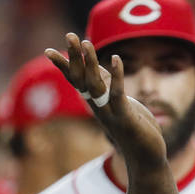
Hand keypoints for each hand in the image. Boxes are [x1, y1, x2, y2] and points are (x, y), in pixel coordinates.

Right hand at [44, 33, 164, 167]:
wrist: (146, 158)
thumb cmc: (134, 130)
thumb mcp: (119, 104)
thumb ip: (107, 87)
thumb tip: (96, 67)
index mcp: (95, 104)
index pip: (75, 82)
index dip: (63, 66)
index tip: (48, 50)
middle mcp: (98, 108)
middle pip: (81, 79)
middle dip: (75, 57)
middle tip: (69, 35)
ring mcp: (110, 113)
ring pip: (95, 85)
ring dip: (90, 63)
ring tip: (86, 42)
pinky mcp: (125, 117)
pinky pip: (117, 93)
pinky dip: (116, 75)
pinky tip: (116, 59)